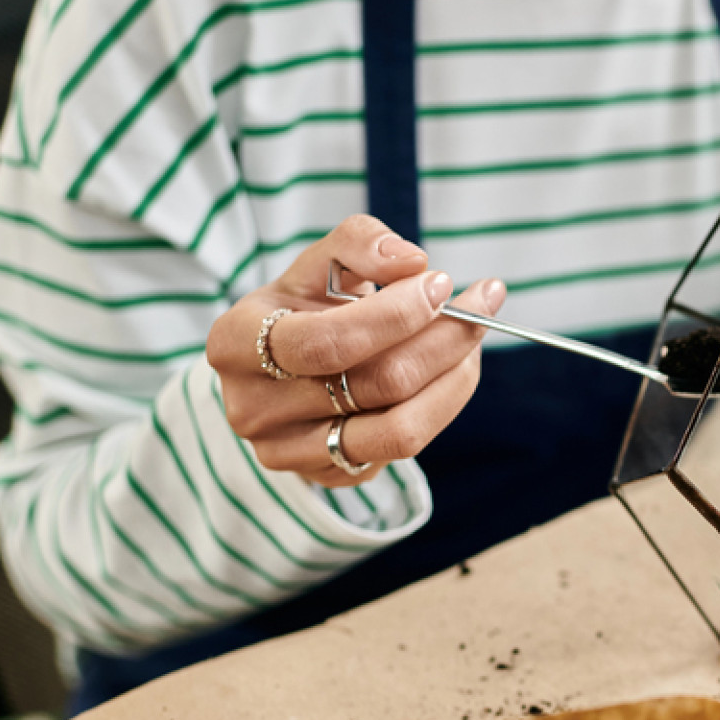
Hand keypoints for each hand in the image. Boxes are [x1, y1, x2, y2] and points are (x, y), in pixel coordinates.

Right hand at [205, 214, 504, 486]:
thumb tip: (412, 262)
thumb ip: (359, 243)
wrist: (281, 366)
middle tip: (483, 302)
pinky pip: (402, 450)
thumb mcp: (318, 261)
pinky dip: (441, 406)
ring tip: (474, 338)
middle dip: (445, 338)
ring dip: (454, 378)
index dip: (397, 314)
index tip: (443, 281)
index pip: (330, 340)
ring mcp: (288, 452)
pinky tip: (450, 371)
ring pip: (399, 429)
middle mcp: (254, 408)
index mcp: (235, 343)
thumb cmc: (304, 305)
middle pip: (378, 384)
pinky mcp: (326, 476)